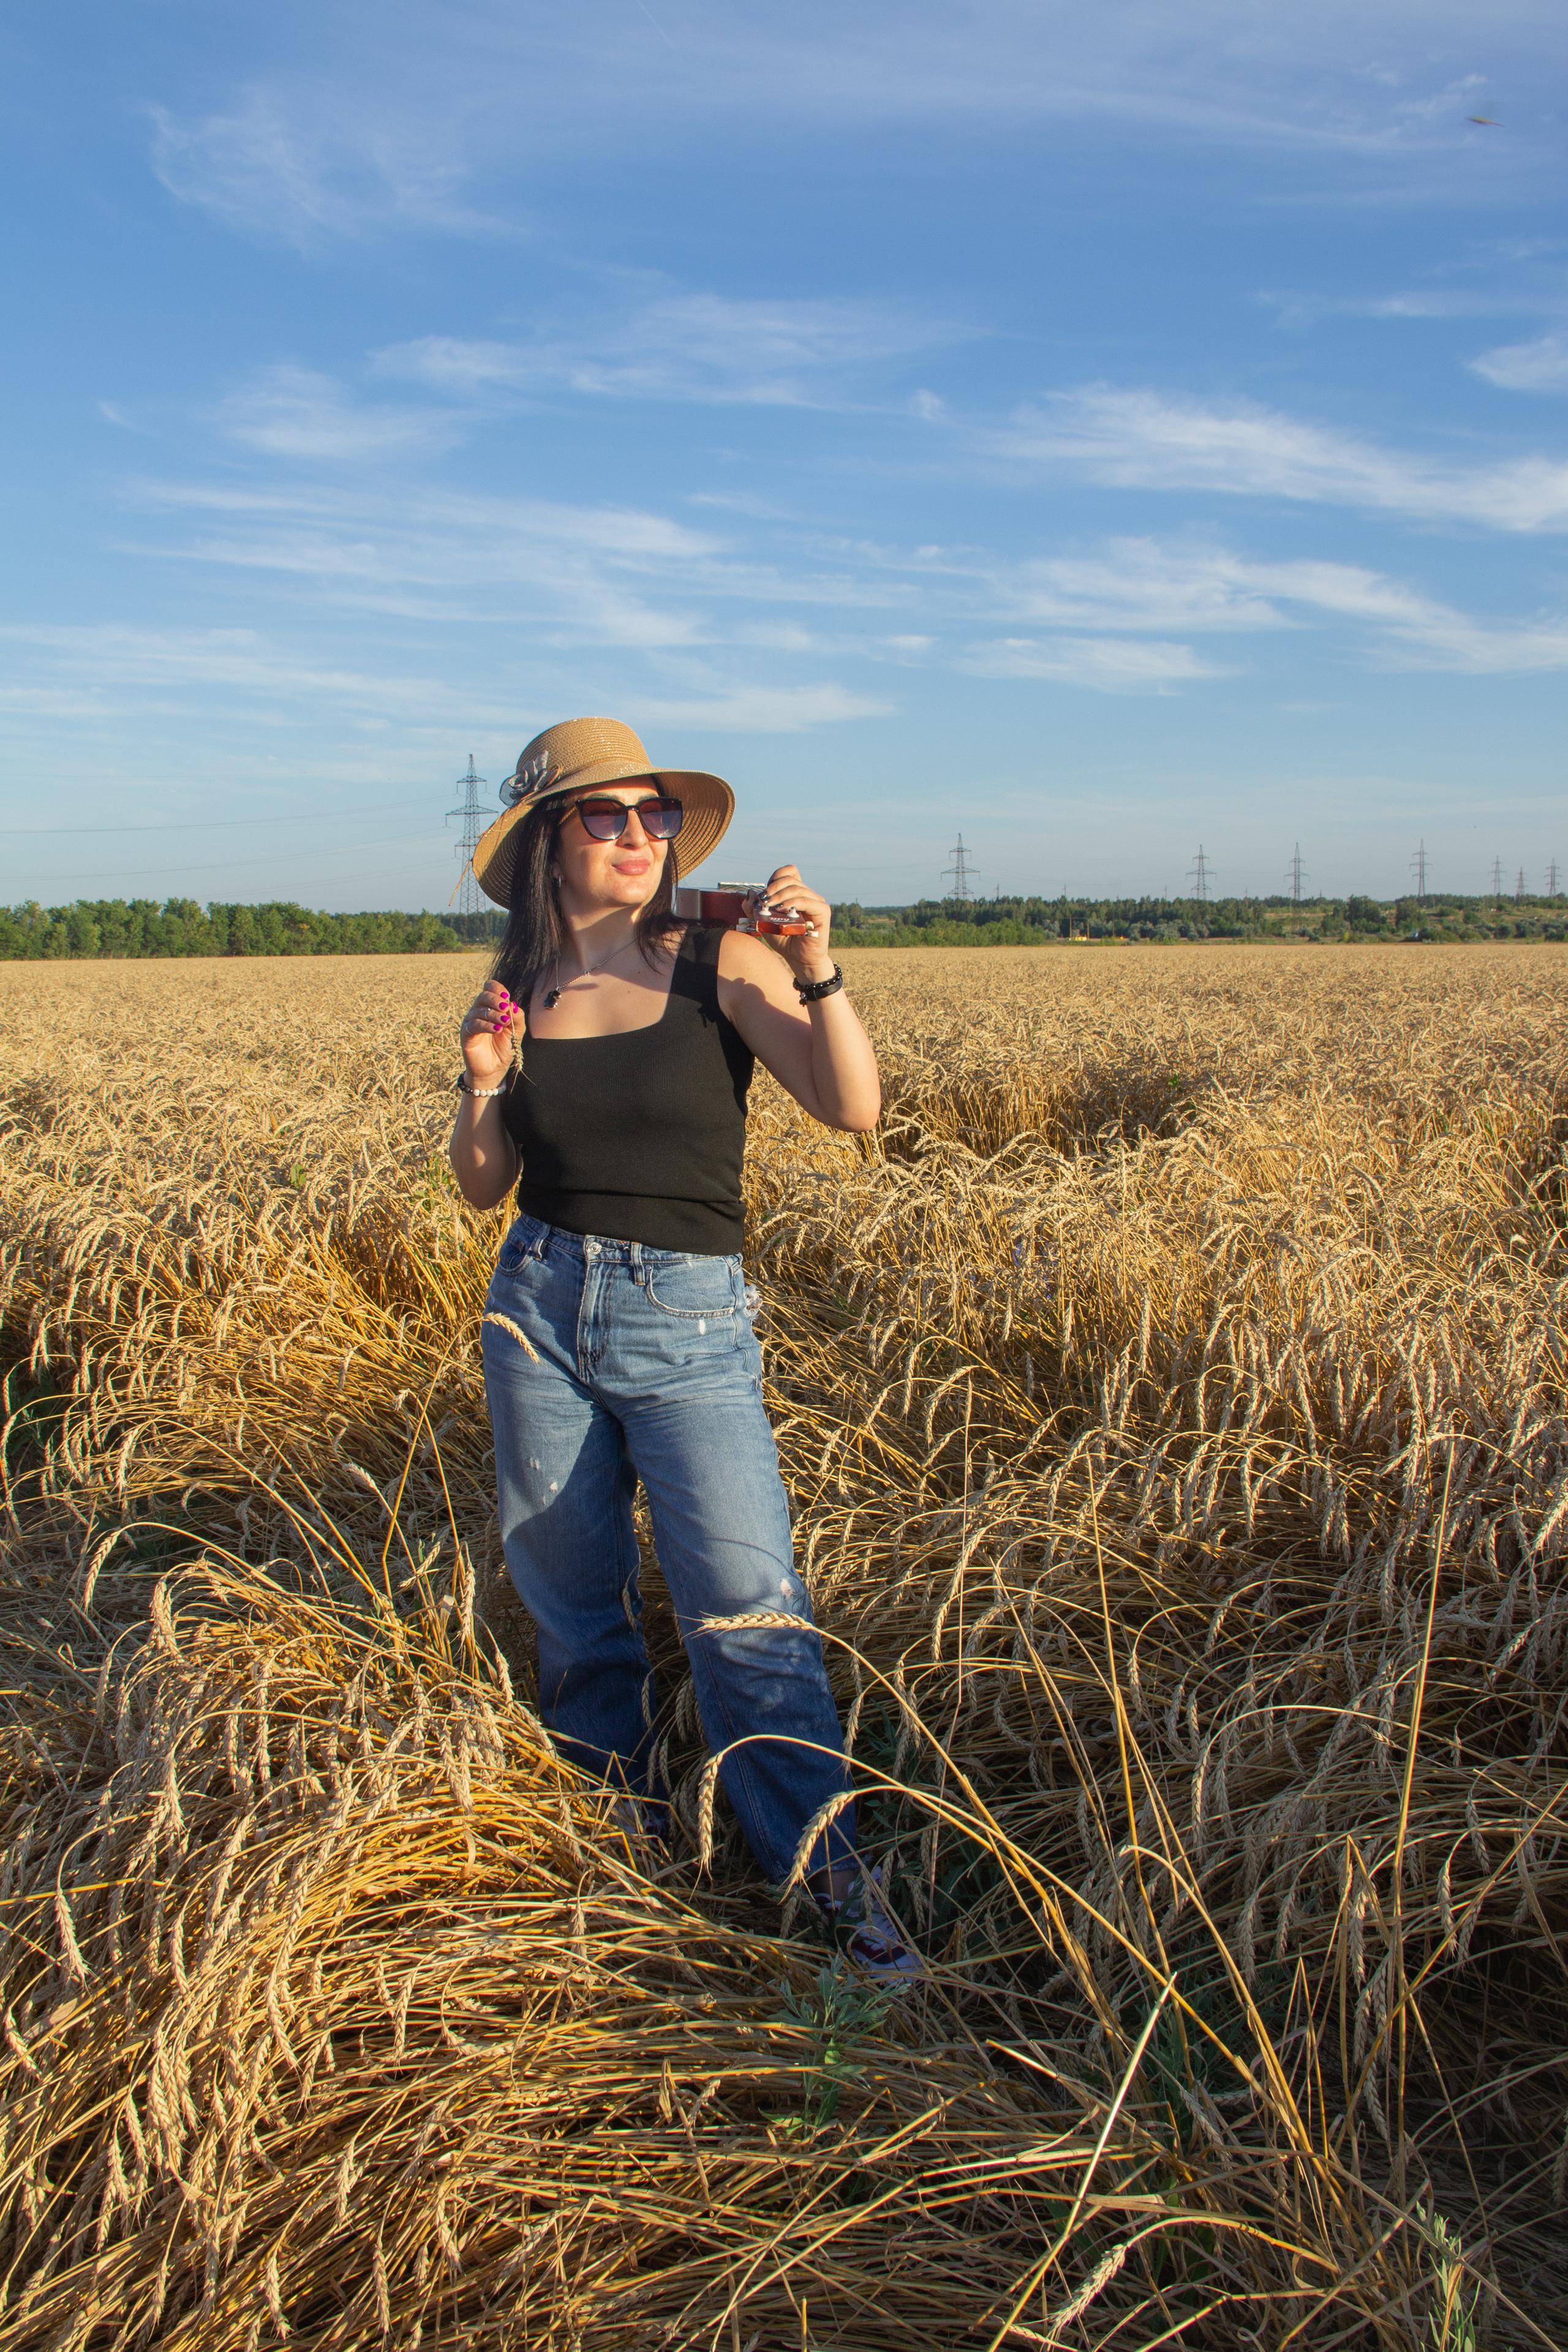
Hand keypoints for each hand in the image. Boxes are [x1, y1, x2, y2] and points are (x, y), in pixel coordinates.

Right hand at [457, 980, 519, 1090]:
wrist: (494, 1069)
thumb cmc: (503, 1049)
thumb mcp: (516, 1032)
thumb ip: (517, 1018)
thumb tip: (513, 1005)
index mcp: (490, 1007)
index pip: (489, 988)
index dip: (497, 989)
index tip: (507, 997)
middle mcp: (479, 1012)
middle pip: (483, 996)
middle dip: (496, 1000)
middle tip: (505, 1008)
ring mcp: (471, 1022)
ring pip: (479, 1010)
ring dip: (493, 1014)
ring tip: (504, 1022)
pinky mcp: (466, 1034)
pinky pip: (474, 1025)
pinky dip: (486, 1025)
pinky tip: (496, 1029)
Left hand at [757, 866, 835, 987]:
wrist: (799, 959)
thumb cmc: (784, 941)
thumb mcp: (764, 923)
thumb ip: (755, 910)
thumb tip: (750, 893)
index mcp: (795, 894)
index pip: (788, 872)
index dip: (776, 878)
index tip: (765, 893)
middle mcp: (807, 895)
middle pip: (790, 879)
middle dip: (774, 888)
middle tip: (764, 901)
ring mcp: (816, 902)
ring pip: (797, 888)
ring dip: (781, 896)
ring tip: (771, 906)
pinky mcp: (823, 911)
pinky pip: (807, 900)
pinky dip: (793, 903)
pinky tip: (782, 910)